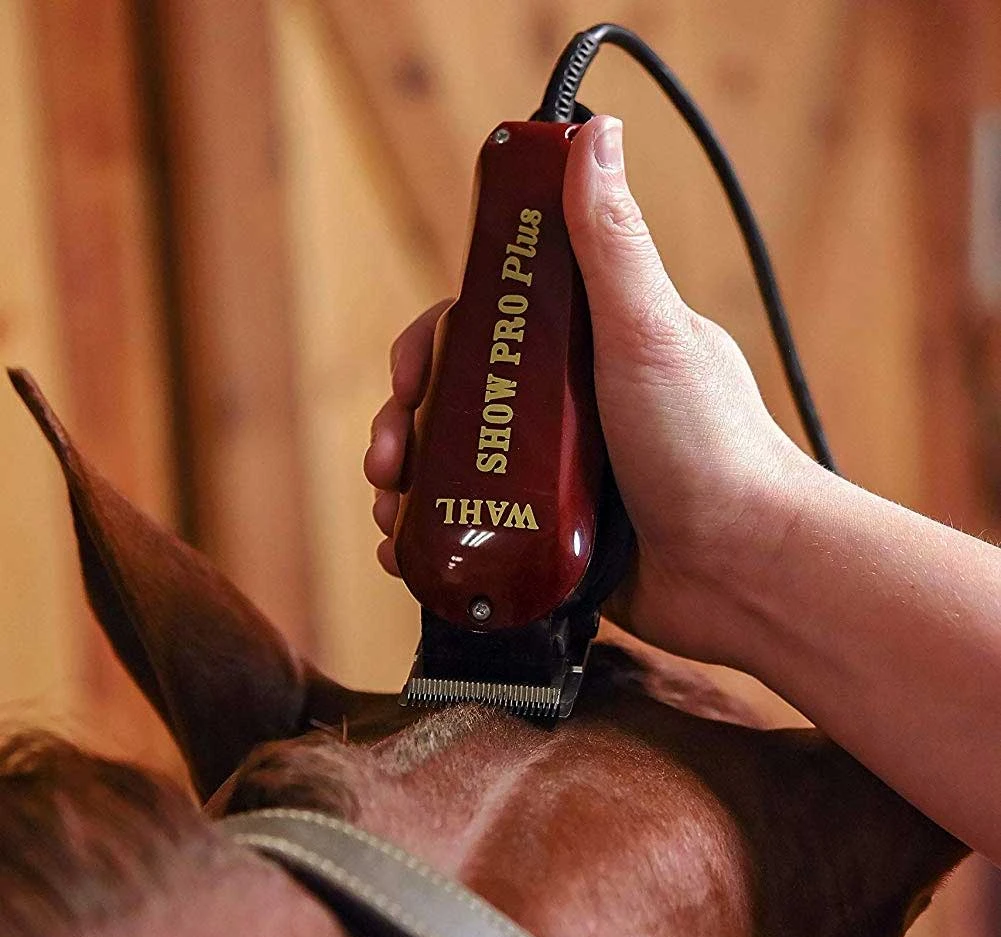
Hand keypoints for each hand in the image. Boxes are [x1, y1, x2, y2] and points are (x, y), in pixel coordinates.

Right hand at [365, 116, 812, 666]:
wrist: (743, 570)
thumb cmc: (709, 447)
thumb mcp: (650, 332)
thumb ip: (613, 241)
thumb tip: (596, 136)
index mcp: (582, 348)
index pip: (483, 326)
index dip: (432, 345)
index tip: (409, 376)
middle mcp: (564, 408)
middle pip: (455, 400)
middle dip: (405, 426)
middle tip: (386, 463)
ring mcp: (555, 476)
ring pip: (455, 468)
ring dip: (405, 488)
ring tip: (389, 519)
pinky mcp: (548, 535)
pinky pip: (474, 529)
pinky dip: (432, 540)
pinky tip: (405, 555)